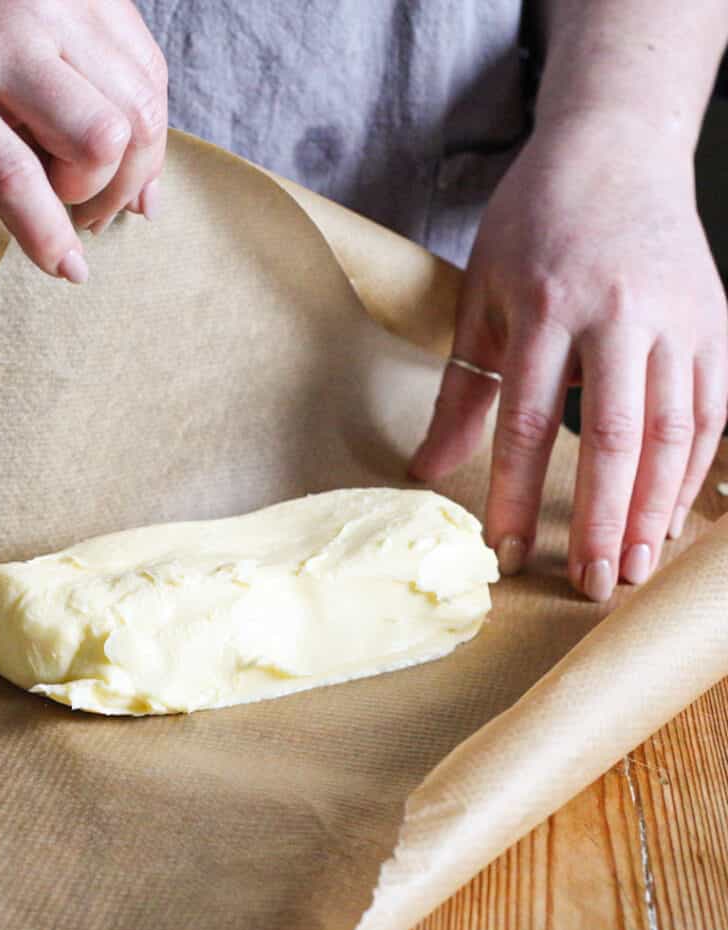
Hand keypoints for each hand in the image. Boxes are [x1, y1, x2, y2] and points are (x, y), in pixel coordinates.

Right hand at [0, 0, 167, 280]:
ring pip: (99, 142)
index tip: (135, 191)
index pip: (148, 77)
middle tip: (92, 211)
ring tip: (65, 218)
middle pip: (137, 117)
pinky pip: (17, 180)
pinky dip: (48, 237)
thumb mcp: (7, 28)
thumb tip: (146, 187)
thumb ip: (77, 85)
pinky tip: (59, 266)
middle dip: (126, 183)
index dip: (151, 150)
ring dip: (93, 200)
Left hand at [411, 112, 727, 600]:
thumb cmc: (535, 224)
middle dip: (596, 520)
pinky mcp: (715, 324)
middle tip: (585, 583)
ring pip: (669, 433)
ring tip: (629, 566)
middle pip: (611, 439)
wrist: (615, 148)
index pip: (526, 423)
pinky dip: (691, 470)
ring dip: (649, 509)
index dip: (513, 494)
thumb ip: (461, 389)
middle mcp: (620, 316)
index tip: (504, 550)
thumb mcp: (482, 298)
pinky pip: (709, 413)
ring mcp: (678, 320)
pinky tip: (668, 515)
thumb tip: (428, 468)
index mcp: (547, 307)